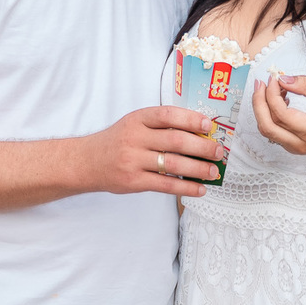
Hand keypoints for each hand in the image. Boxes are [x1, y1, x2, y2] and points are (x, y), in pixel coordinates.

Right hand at [80, 105, 224, 196]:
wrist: (87, 162)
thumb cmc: (117, 142)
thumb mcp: (134, 125)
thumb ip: (160, 126)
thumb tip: (198, 134)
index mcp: (137, 119)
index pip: (168, 115)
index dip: (191, 119)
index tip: (209, 125)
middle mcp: (135, 138)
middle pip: (175, 140)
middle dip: (202, 147)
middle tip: (218, 152)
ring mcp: (133, 160)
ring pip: (173, 164)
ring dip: (198, 169)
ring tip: (213, 172)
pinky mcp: (133, 181)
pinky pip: (165, 184)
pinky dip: (186, 187)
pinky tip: (199, 189)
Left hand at [251, 72, 305, 158]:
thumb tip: (284, 79)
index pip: (281, 114)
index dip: (272, 94)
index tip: (274, 79)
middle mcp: (300, 143)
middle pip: (267, 125)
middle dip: (259, 102)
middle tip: (262, 83)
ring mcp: (294, 148)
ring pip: (266, 129)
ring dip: (263, 108)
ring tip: (273, 89)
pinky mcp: (291, 146)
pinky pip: (273, 131)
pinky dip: (270, 114)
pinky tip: (280, 100)